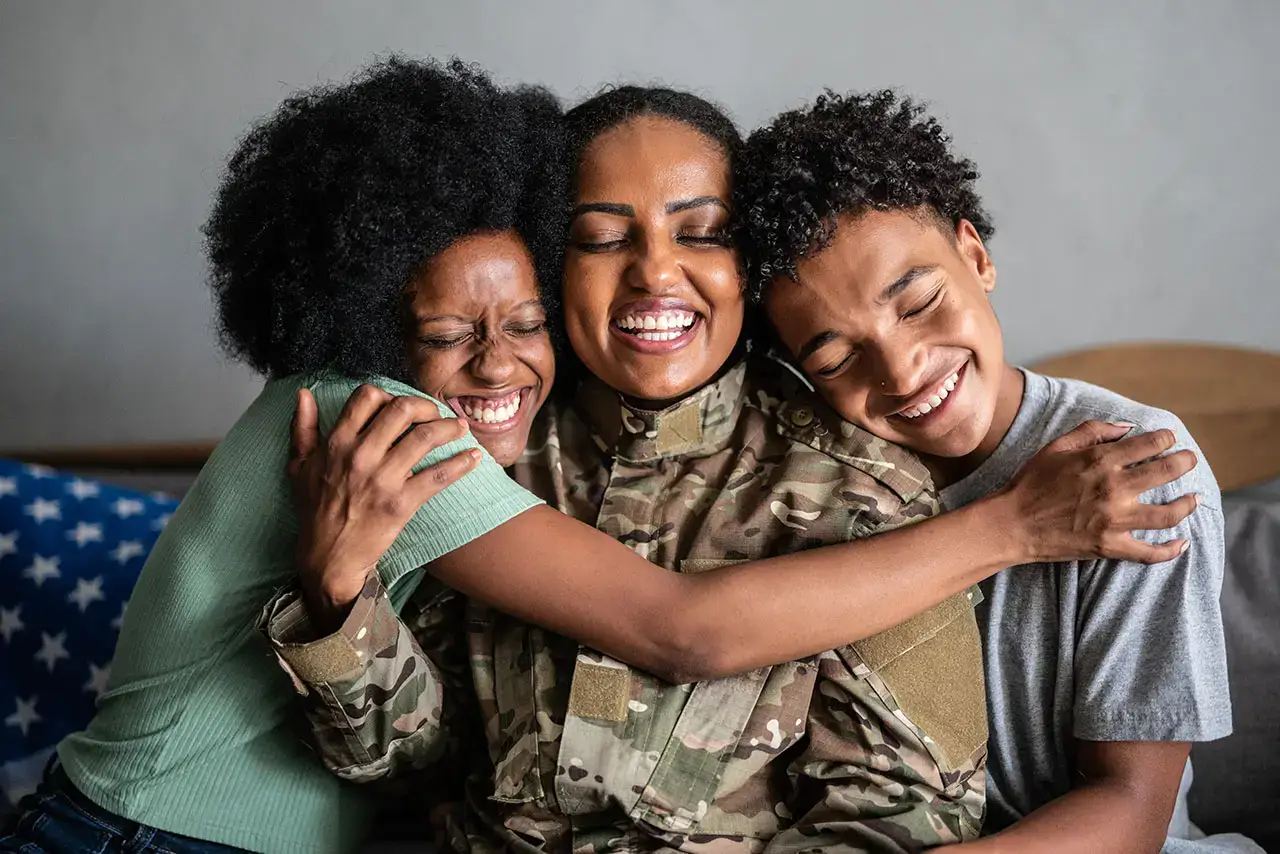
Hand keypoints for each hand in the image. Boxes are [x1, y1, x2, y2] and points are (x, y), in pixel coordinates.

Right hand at [289, 385, 480, 631]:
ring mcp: (383, 479)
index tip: (401, 406)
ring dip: (449, 428)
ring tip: (460, 428)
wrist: (328, 557)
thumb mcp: (299, 466)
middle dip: (426, 406)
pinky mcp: (401, 503)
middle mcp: (360, 455)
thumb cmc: (315, 510)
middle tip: (436, 413)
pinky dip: (461, 464)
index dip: (389, 394)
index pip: (367, 397)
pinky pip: (438, 476)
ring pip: (425, 437)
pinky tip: (474, 457)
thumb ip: (302, 428)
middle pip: (403, 409)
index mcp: (337, 443)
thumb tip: (303, 394)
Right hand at [995, 420, 1198, 564]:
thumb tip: (1126, 428)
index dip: (1165, 438)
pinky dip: (1170, 551)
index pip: (1148, 444)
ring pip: (1168, 514)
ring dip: (1187, 505)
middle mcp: (1113, 488)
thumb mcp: (1056, 447)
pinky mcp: (1110, 546)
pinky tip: (1182, 544)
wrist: (1012, 524)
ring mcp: (1115, 520)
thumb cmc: (1031, 483)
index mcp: (1100, 461)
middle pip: (1166, 472)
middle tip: (1190, 460)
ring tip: (1194, 499)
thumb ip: (1092, 431)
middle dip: (1185, 462)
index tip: (1169, 438)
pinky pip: (1149, 553)